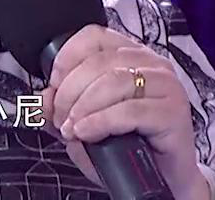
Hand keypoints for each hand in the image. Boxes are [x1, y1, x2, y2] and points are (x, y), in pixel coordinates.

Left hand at [39, 25, 208, 199]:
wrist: (163, 178)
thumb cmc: (128, 145)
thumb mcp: (85, 123)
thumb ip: (60, 109)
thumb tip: (40, 100)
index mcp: (131, 56)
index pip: (94, 37)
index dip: (68, 57)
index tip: (54, 84)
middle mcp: (151, 64)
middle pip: (100, 61)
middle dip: (70, 91)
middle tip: (60, 118)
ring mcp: (166, 86)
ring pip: (114, 82)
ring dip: (84, 107)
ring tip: (72, 129)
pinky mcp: (173, 112)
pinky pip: (130, 110)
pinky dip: (101, 122)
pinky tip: (87, 133)